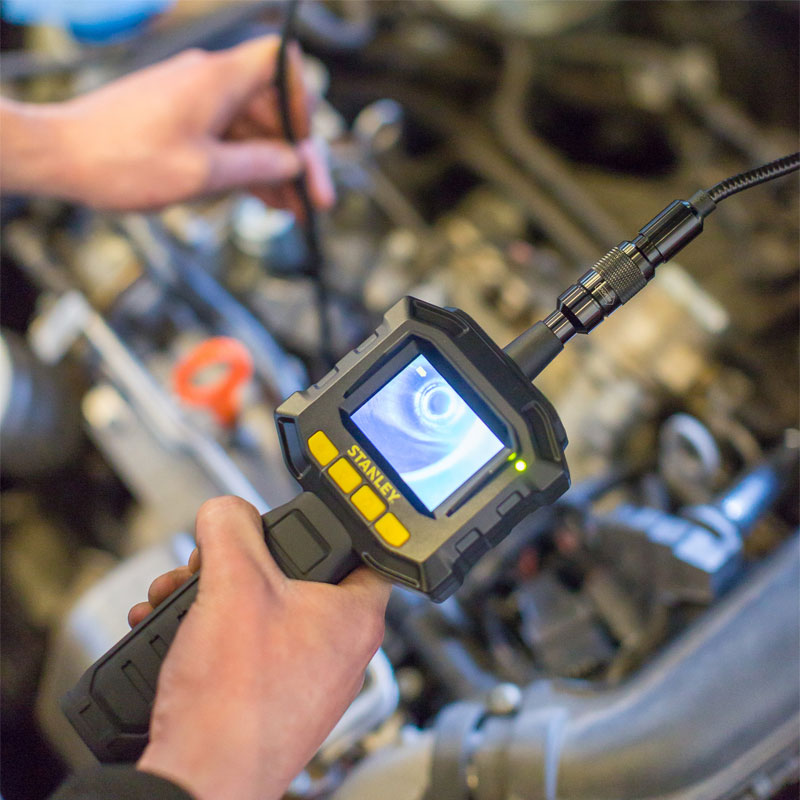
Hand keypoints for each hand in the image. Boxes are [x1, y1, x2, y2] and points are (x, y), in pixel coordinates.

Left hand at [0, 36, 333, 211]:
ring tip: (293, 213)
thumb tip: (295, 163)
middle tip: (316, 202)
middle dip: (297, 157)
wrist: (61, 156)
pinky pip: (228, 140)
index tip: (304, 142)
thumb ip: (259, 165)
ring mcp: (195, 102)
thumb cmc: (125, 160)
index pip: (281, 61)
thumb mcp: (205, 172)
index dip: (303, 99)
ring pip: (252, 132)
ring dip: (275, 171)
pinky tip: (266, 200)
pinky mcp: (182, 121)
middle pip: (273, 110)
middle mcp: (211, 82)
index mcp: (220, 80)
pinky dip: (248, 168)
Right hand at [131, 496, 390, 799]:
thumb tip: (227, 510)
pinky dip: (213, 633)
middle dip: (239, 565)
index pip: (362, 548)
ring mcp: (307, 679)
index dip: (322, 527)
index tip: (288, 524)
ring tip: (177, 602)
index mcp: (355, 616)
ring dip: (214, 597)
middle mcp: (340, 650)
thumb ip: (232, 526)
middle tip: (209, 566)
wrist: (200, 781)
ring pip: (264, 611)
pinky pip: (247, 648)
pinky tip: (174, 635)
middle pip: (295, 576)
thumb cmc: (236, 698)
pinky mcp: (273, 700)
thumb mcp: (234, 582)